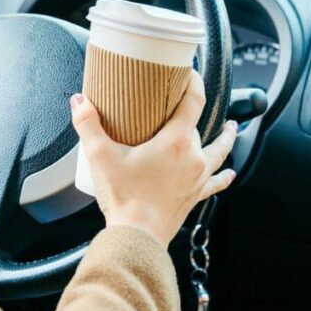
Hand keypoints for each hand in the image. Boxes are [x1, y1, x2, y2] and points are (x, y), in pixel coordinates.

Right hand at [70, 71, 237, 247]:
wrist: (138, 237)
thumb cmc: (124, 198)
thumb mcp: (101, 156)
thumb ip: (88, 125)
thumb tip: (79, 102)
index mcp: (176, 141)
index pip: (194, 101)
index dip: (194, 83)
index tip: (190, 73)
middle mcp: (193, 156)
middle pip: (201, 125)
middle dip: (195, 112)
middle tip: (185, 102)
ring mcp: (197, 177)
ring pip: (218, 152)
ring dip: (225, 139)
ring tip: (230, 129)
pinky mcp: (195, 195)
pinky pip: (215, 182)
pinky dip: (223, 176)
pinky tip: (229, 173)